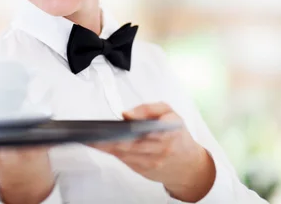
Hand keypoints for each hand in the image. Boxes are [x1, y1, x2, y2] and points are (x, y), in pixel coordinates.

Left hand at [90, 102, 215, 202]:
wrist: (188, 164)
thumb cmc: (178, 135)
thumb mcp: (169, 113)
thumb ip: (148, 109)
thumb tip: (127, 114)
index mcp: (167, 131)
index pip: (144, 129)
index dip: (126, 128)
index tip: (112, 126)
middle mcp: (160, 149)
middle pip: (129, 145)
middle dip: (109, 140)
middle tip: (92, 134)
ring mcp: (151, 162)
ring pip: (124, 155)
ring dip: (106, 148)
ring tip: (92, 139)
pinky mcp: (144, 171)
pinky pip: (125, 161)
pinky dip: (113, 154)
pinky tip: (102, 147)